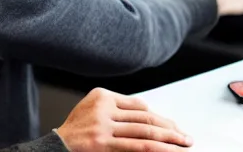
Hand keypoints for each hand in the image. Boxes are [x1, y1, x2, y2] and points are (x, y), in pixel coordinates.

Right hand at [57, 88, 192, 151]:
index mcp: (102, 96)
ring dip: (168, 139)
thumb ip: (117, 109)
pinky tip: (168, 151)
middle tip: (186, 137)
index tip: (173, 127)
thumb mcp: (92, 109)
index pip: (138, 106)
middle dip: (169, 128)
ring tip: (184, 144)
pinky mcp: (103, 143)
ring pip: (144, 131)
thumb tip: (147, 111)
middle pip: (144, 117)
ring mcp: (103, 126)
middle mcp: (104, 107)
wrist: (55, 147)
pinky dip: (155, 148)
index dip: (158, 118)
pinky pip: (135, 146)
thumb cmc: (76, 131)